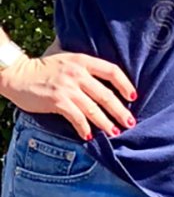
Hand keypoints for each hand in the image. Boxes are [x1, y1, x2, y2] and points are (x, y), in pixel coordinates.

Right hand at [0, 52, 136, 140]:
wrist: (17, 74)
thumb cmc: (44, 69)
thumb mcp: (68, 60)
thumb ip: (85, 67)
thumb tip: (107, 83)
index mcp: (83, 61)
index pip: (112, 71)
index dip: (125, 84)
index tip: (133, 97)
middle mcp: (78, 73)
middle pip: (106, 95)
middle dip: (120, 111)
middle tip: (130, 122)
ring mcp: (67, 88)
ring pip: (94, 109)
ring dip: (106, 123)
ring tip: (115, 132)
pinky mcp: (57, 101)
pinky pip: (77, 118)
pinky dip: (85, 128)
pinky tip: (89, 136)